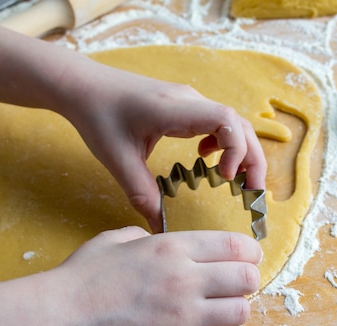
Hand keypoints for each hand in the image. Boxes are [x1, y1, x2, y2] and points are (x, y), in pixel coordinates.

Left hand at [56, 61, 266, 232]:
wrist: (84, 86)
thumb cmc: (98, 116)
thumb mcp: (117, 160)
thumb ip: (141, 194)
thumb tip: (158, 228)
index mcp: (175, 110)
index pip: (226, 121)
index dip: (236, 149)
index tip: (226, 177)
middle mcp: (189, 101)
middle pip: (239, 124)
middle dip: (252, 158)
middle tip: (253, 191)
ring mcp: (189, 101)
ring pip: (231, 123)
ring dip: (241, 151)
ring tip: (239, 180)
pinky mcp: (184, 105)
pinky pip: (217, 122)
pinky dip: (224, 142)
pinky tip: (207, 158)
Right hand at [56, 227, 261, 325]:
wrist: (58, 318)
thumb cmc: (81, 277)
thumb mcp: (115, 240)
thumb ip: (143, 235)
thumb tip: (154, 239)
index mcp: (173, 247)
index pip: (236, 245)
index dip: (250, 253)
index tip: (248, 259)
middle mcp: (185, 278)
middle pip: (247, 279)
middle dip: (246, 283)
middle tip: (231, 288)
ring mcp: (181, 315)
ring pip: (240, 314)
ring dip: (232, 314)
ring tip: (214, 315)